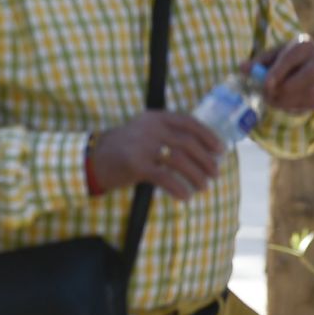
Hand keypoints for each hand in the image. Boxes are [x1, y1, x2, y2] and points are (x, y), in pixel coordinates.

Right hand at [88, 110, 223, 200]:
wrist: (93, 159)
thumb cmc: (124, 147)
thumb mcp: (144, 131)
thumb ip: (167, 132)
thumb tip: (203, 148)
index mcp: (155, 117)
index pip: (189, 123)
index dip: (208, 136)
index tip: (220, 150)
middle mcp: (150, 129)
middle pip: (188, 144)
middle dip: (206, 161)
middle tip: (215, 174)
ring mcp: (143, 146)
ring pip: (180, 161)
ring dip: (197, 176)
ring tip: (203, 187)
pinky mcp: (136, 165)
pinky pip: (166, 178)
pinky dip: (179, 189)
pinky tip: (185, 197)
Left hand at [257, 36, 313, 112]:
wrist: (310, 64)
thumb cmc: (286, 58)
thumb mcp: (273, 55)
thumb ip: (258, 62)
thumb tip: (242, 68)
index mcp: (304, 46)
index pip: (291, 59)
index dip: (278, 72)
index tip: (266, 84)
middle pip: (307, 76)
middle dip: (283, 88)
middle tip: (266, 93)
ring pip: (306, 95)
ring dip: (283, 100)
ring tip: (271, 96)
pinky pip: (304, 106)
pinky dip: (288, 107)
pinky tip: (283, 100)